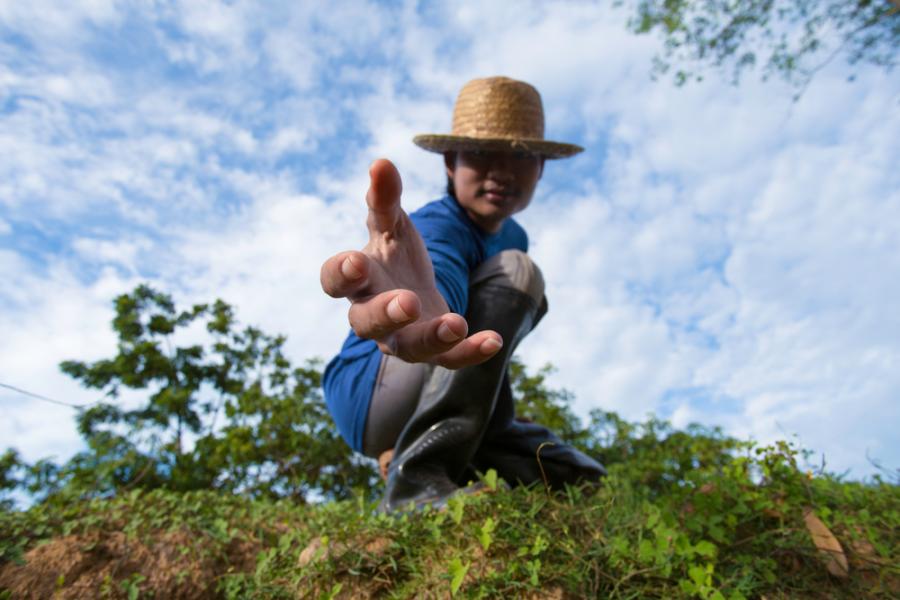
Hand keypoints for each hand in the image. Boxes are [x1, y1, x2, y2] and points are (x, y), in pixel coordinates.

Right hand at [320, 159, 502, 368]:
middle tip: (405, 301)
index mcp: (357, 281)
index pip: (335, 282)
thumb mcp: (392, 225)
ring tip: (457, 323)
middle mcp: (371, 314)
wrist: (414, 291)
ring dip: (431, 337)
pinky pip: (448, 360)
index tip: (355, 260)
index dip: (341, 274)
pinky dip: (470, 352)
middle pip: (366, 322)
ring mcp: (401, 338)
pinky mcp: (432, 351)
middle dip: (385, 313)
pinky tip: (493, 340)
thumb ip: (385, 199)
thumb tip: (381, 162)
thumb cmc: (394, 256)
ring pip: (408, 348)